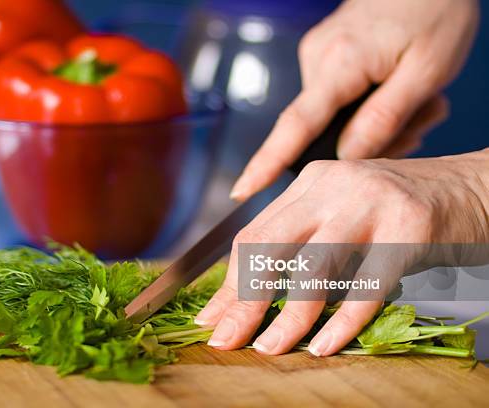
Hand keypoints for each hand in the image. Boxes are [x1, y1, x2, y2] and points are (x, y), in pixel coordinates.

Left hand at [196, 150, 488, 355]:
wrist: (472, 187)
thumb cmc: (399, 210)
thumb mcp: (341, 213)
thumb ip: (302, 240)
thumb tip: (249, 293)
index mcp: (309, 183)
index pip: (253, 235)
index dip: (228, 281)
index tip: (211, 317)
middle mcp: (332, 186)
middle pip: (270, 249)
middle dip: (242, 301)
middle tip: (223, 339)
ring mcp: (371, 204)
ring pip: (313, 269)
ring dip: (287, 317)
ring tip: (269, 348)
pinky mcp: (409, 229)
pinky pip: (367, 285)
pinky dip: (343, 322)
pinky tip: (324, 345)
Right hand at [231, 0, 478, 201]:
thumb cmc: (436, 9)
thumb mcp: (428, 71)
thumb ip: (384, 120)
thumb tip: (345, 158)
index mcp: (341, 62)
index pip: (296, 125)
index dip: (267, 162)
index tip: (241, 189)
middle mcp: (318, 57)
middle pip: (321, 128)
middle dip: (364, 141)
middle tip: (416, 125)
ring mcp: (318, 54)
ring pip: (332, 116)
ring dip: (372, 122)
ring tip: (415, 103)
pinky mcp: (325, 54)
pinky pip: (336, 98)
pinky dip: (366, 105)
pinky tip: (395, 90)